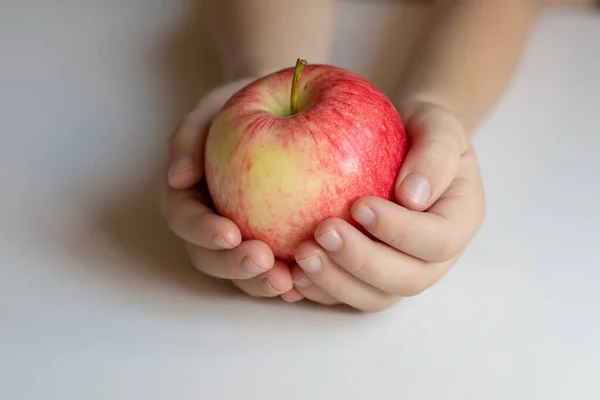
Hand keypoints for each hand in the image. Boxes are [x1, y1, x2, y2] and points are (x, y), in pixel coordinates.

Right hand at [160, 79, 294, 298]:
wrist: (277, 108)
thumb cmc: (238, 107)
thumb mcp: (210, 110)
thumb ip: (188, 139)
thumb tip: (176, 178)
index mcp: (188, 198)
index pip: (186, 219)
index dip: (203, 231)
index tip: (230, 232)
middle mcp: (210, 226)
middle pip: (212, 258)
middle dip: (235, 267)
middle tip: (265, 264)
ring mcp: (242, 240)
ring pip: (245, 273)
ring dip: (263, 283)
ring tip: (289, 283)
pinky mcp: (275, 245)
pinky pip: (280, 267)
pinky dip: (293, 278)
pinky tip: (312, 281)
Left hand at [291, 103, 485, 311]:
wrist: (403, 143)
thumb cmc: (423, 132)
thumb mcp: (439, 126)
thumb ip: (435, 154)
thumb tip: (412, 196)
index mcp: (458, 222)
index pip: (436, 241)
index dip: (399, 231)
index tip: (359, 206)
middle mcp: (433, 257)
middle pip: (406, 280)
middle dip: (362, 262)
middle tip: (323, 233)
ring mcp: (400, 271)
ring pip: (374, 297)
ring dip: (336, 282)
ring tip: (302, 256)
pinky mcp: (368, 277)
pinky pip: (345, 294)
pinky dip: (318, 290)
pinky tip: (291, 273)